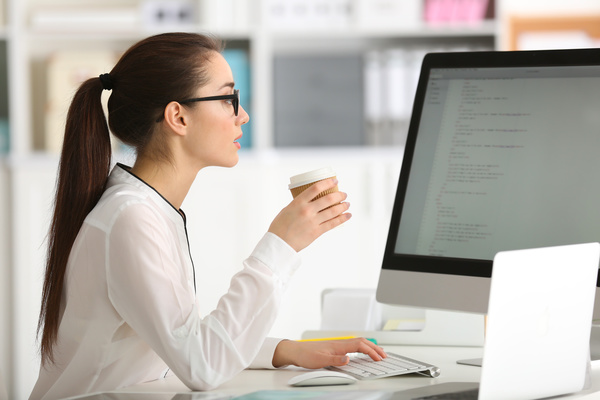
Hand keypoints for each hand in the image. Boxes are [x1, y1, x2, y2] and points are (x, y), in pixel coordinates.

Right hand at [268, 178, 350, 251]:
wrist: (279, 243)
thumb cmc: (280, 226)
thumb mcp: (287, 209)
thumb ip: (299, 204)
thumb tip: (309, 200)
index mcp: (298, 202)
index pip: (316, 188)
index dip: (327, 183)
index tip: (334, 181)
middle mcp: (307, 210)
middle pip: (328, 199)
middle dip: (339, 195)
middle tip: (344, 194)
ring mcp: (313, 221)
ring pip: (333, 211)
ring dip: (343, 206)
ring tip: (347, 204)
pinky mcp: (316, 232)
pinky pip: (333, 224)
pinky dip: (342, 219)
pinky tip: (347, 215)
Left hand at [272, 337, 386, 368]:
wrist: (295, 351)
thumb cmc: (306, 355)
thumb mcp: (320, 360)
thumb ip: (335, 360)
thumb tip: (348, 359)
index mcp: (339, 345)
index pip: (360, 346)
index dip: (371, 352)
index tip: (379, 358)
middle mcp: (340, 343)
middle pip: (362, 342)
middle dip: (374, 348)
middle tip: (384, 355)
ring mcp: (338, 344)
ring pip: (358, 342)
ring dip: (369, 346)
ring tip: (378, 352)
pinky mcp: (335, 347)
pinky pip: (353, 345)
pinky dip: (362, 347)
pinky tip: (362, 352)